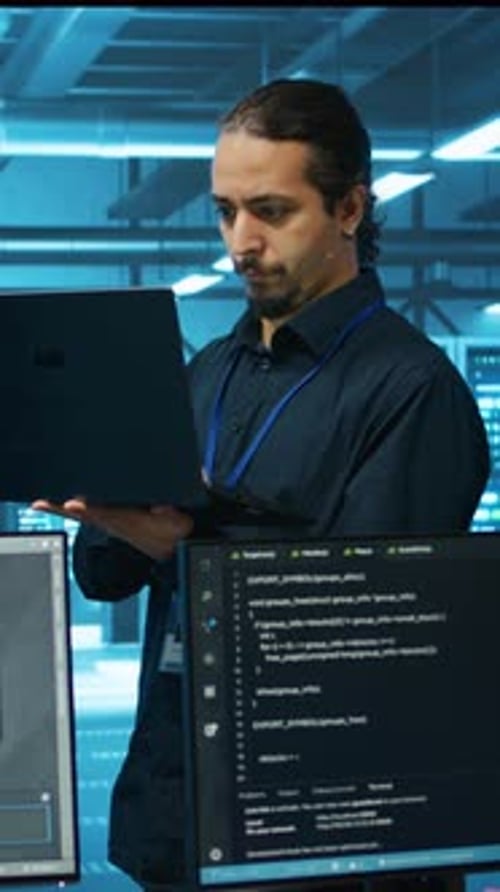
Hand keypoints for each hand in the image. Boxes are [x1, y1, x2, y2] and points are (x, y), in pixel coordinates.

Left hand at [31, 498, 193, 561]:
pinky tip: (54, 505)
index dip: (90, 509)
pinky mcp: (107, 519)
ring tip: (40, 503)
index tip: (73, 504)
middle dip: (63, 509)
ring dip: (59, 509)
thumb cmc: (170, 531)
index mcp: (129, 521)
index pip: (106, 514)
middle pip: (84, 515)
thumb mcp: (177, 525)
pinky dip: (67, 509)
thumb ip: (171, 516)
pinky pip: (83, 514)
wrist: (170, 545)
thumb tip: (162, 507)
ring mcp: (109, 522)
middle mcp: (114, 522)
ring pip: (80, 516)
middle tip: (42, 503)